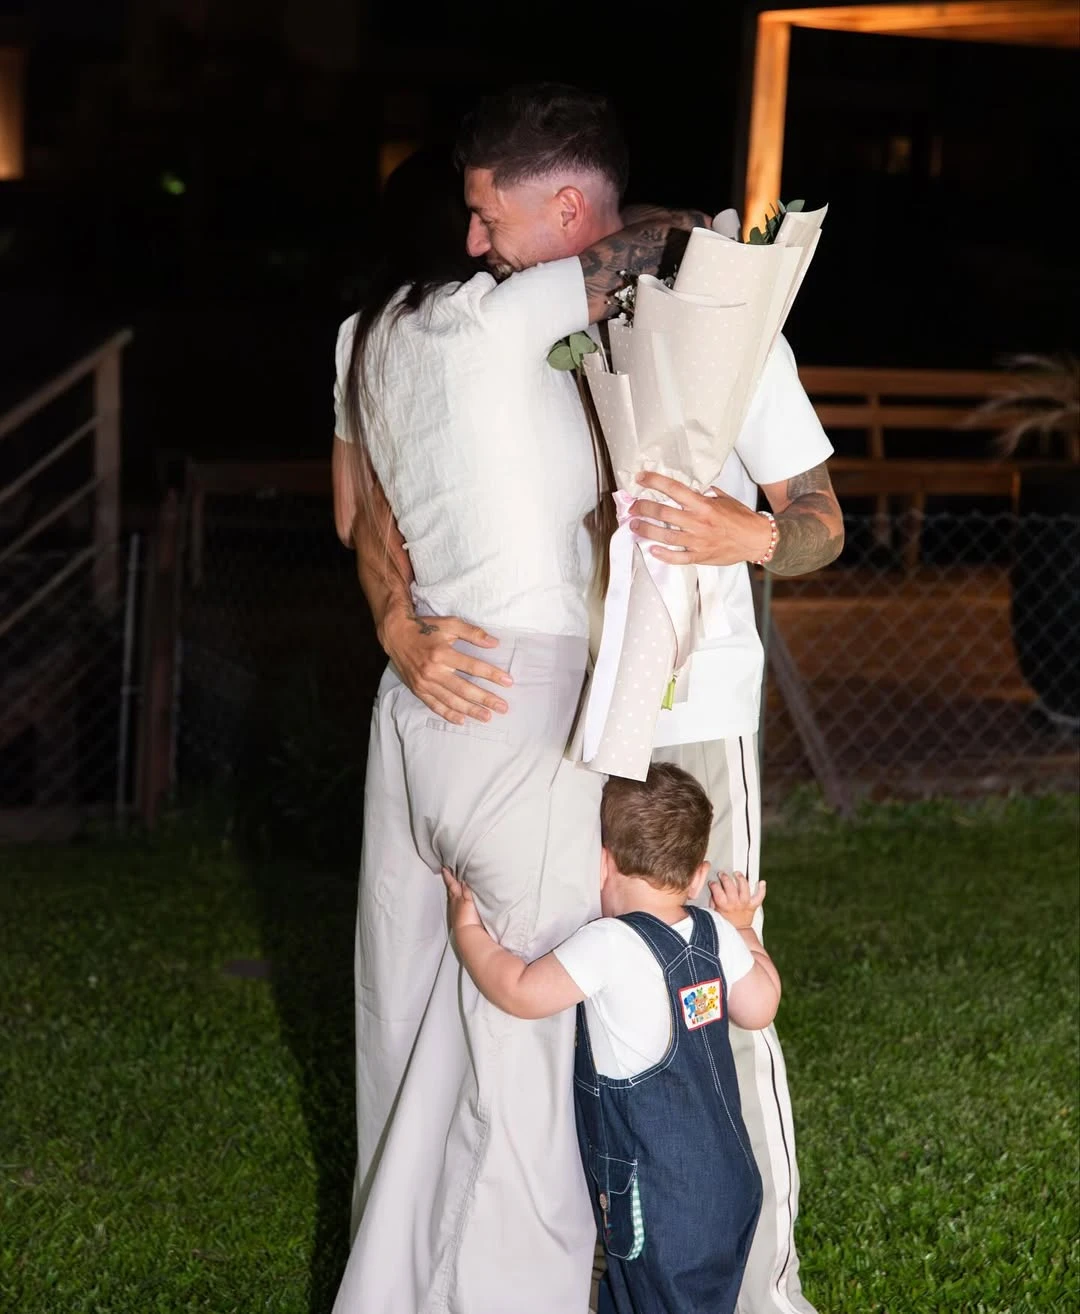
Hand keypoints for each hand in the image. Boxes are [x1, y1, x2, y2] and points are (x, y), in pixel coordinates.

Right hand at [379, 605, 511, 724]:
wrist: (396, 635)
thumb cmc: (426, 628)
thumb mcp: (449, 624)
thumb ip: (472, 633)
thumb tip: (494, 643)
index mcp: (442, 653)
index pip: (472, 666)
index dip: (491, 674)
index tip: (508, 681)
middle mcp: (433, 671)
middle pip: (464, 688)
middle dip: (485, 699)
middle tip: (502, 707)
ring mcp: (424, 683)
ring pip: (450, 700)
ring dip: (470, 710)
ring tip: (487, 717)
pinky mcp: (418, 690)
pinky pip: (434, 705)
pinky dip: (448, 714)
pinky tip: (461, 720)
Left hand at [442, 867, 481, 933]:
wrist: (468, 933)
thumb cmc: (468, 917)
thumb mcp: (468, 900)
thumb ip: (465, 891)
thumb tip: (463, 881)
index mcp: (456, 898)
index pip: (452, 884)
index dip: (448, 876)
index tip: (444, 868)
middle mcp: (455, 903)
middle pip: (451, 889)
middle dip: (450, 881)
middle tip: (447, 872)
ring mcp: (456, 910)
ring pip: (453, 896)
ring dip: (453, 889)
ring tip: (454, 883)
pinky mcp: (459, 917)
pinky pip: (456, 904)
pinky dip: (456, 899)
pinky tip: (459, 899)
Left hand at [630, 472, 773, 566]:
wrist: (756, 540)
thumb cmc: (741, 518)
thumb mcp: (724, 499)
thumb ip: (705, 494)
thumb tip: (691, 488)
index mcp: (704, 505)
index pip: (674, 489)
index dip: (654, 482)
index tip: (640, 478)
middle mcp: (698, 522)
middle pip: (663, 512)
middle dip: (643, 508)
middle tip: (632, 507)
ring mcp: (698, 541)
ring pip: (664, 535)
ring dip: (646, 530)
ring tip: (634, 525)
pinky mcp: (699, 556)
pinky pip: (677, 557)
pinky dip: (663, 554)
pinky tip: (652, 549)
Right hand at [709, 871, 765, 928]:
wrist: (738, 931)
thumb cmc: (725, 921)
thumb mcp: (714, 912)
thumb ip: (713, 900)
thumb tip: (713, 889)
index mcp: (723, 906)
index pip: (717, 891)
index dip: (713, 884)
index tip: (712, 882)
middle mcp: (734, 904)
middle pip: (730, 886)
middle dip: (725, 878)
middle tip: (722, 874)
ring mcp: (744, 904)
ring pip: (744, 888)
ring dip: (741, 879)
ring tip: (737, 874)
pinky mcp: (753, 906)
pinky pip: (759, 897)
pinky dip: (762, 889)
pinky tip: (761, 882)